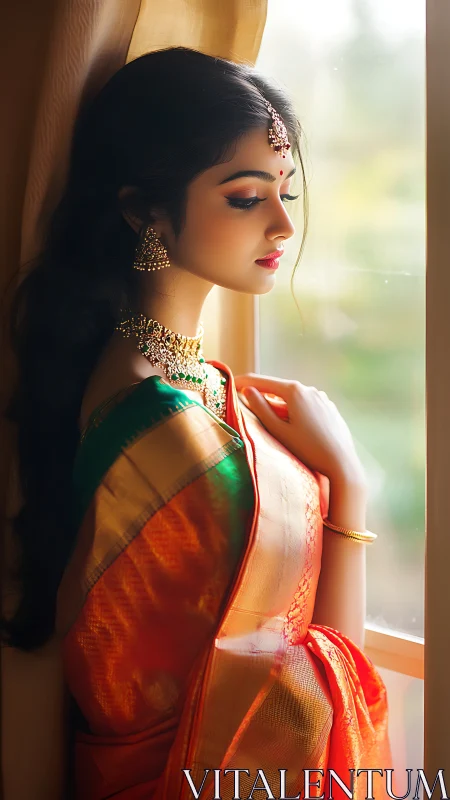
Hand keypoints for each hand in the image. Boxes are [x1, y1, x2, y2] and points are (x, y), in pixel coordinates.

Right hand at [234, 372, 366, 485]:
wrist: (342, 463)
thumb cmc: (308, 449)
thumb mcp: (279, 430)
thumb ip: (261, 409)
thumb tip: (248, 391)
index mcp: (294, 391)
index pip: (261, 381)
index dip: (242, 382)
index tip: (229, 384)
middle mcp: (309, 389)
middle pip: (278, 389)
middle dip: (262, 396)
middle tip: (246, 405)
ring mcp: (321, 397)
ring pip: (293, 398)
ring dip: (280, 406)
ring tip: (275, 424)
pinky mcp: (329, 407)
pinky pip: (306, 405)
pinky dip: (295, 411)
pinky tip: (296, 428)